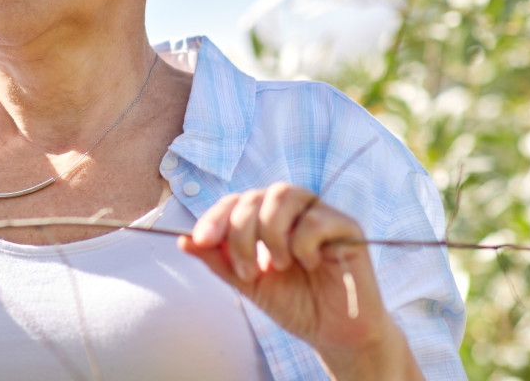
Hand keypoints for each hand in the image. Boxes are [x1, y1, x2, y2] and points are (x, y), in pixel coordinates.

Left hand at [179, 183, 422, 379]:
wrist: (332, 333)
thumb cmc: (293, 303)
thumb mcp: (248, 282)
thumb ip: (219, 259)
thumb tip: (182, 239)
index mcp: (266, 217)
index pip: (235, 202)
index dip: (215, 217)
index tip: (201, 240)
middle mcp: (292, 209)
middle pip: (256, 196)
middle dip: (241, 233)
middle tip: (247, 271)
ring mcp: (319, 213)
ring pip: (283, 195)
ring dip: (270, 234)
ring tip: (278, 266)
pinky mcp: (346, 226)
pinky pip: (315, 219)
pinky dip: (303, 244)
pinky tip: (308, 264)